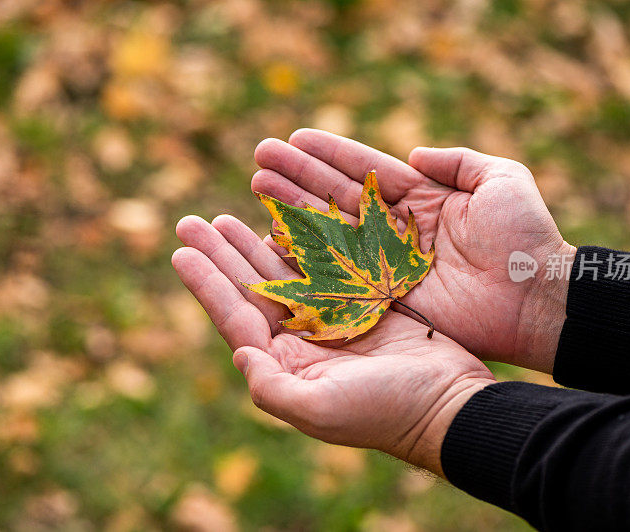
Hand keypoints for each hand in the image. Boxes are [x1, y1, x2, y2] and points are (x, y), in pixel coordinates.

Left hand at [172, 215, 494, 475]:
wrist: (449, 404)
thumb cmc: (386, 411)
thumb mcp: (321, 409)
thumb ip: (272, 386)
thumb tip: (238, 351)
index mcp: (285, 365)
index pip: (235, 318)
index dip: (207, 283)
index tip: (180, 250)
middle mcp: (301, 342)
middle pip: (250, 289)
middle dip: (220, 255)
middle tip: (190, 221)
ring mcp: (331, 320)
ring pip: (282, 273)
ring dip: (252, 244)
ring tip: (224, 217)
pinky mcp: (361, 304)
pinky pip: (323, 265)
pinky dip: (300, 243)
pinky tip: (281, 222)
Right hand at [252, 129, 575, 372]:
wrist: (537, 299)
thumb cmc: (525, 237)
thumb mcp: (502, 181)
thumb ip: (459, 161)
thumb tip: (415, 154)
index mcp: (422, 199)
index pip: (366, 171)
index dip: (330, 154)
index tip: (295, 138)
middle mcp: (397, 230)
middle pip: (338, 197)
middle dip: (299, 177)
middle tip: (260, 158)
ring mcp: (387, 264)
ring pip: (331, 230)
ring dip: (294, 208)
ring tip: (258, 185)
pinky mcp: (384, 297)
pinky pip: (337, 274)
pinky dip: (306, 257)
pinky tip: (275, 236)